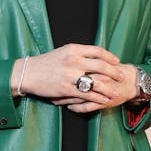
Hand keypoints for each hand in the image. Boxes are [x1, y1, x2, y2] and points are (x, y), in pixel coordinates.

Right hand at [11, 45, 133, 111]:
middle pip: (101, 65)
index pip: (97, 51)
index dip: (109, 56)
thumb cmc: (44, 63)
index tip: (116, 61)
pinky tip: (104, 100)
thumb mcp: (61, 52)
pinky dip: (98, 98)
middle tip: (122, 76)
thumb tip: (92, 56)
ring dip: (109, 88)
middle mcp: (73, 60)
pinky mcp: (66, 88)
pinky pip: (87, 94)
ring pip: (96, 82)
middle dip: (114, 72)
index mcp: (73, 49)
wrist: (27, 73)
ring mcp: (70, 75)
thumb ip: (76, 53)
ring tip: (116, 92)